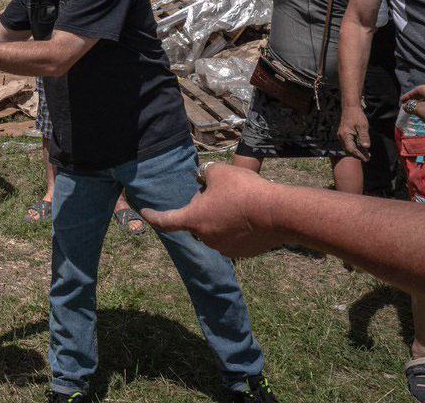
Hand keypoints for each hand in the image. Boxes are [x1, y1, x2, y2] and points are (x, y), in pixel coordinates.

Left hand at [141, 163, 283, 258]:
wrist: (279, 213)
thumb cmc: (244, 190)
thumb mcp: (219, 172)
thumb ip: (206, 174)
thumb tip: (205, 178)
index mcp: (194, 220)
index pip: (165, 221)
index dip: (153, 216)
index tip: (145, 214)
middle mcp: (205, 238)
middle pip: (197, 220)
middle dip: (204, 207)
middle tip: (220, 192)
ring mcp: (225, 248)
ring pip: (216, 228)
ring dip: (221, 217)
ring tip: (240, 202)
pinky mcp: (243, 252)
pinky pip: (233, 237)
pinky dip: (237, 227)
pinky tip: (251, 215)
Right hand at [336, 107, 371, 160]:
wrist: (350, 108)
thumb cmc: (357, 116)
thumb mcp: (363, 126)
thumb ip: (364, 137)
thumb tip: (366, 147)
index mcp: (345, 135)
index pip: (351, 149)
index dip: (359, 155)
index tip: (366, 159)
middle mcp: (341, 136)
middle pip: (349, 149)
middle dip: (358, 154)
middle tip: (367, 158)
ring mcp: (341, 135)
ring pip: (348, 147)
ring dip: (356, 151)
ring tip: (366, 154)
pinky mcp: (343, 134)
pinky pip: (348, 143)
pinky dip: (355, 147)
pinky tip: (361, 147)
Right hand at [402, 85, 424, 125]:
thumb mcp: (420, 109)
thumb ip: (410, 106)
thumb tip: (405, 106)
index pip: (418, 89)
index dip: (409, 94)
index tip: (402, 101)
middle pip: (424, 95)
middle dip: (414, 100)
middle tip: (407, 106)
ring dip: (420, 106)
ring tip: (414, 112)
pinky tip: (424, 116)